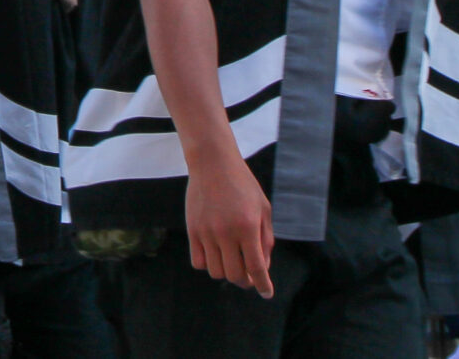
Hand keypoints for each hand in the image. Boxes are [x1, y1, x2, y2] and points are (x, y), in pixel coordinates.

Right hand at [184, 151, 271, 296]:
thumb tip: (262, 268)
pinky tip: (215, 254)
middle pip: (235, 275)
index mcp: (248, 227)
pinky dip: (208, 264)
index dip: (263, 285)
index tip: (267, 293)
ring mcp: (206, 232)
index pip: (256, 268)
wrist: (212, 163)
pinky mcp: (192, 230)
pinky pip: (198, 262)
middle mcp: (226, 232)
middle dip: (245, 281)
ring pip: (215, 272)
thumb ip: (265, 240)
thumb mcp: (263, 209)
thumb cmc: (243, 185)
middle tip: (249, 276)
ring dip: (226, 272)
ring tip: (232, 261)